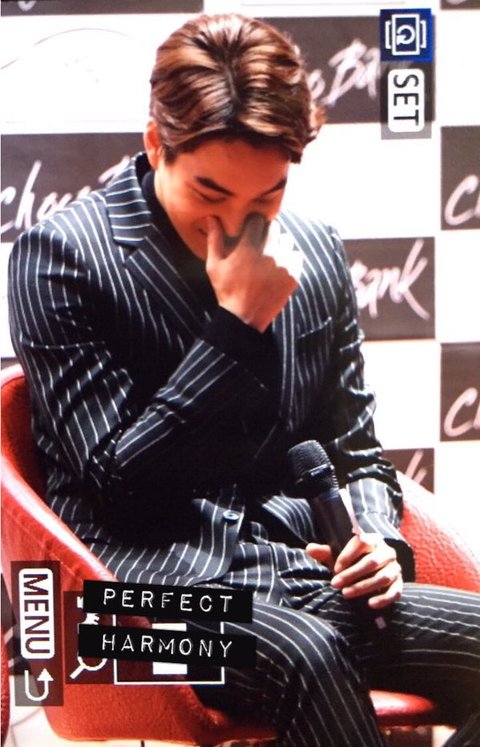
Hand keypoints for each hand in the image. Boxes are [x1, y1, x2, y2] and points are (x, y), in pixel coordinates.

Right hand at [205, 213, 297, 332]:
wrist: (244, 318)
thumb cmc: (226, 291)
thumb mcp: (214, 266)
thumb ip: (215, 240)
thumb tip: (212, 218)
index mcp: (248, 249)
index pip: (258, 220)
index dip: (254, 222)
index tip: (251, 228)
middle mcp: (269, 254)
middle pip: (275, 228)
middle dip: (268, 232)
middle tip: (261, 242)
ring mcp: (283, 265)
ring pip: (287, 240)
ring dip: (280, 244)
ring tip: (272, 254)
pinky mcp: (293, 276)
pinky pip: (297, 256)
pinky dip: (290, 258)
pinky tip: (280, 266)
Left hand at [308, 533, 402, 609]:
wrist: (369, 573)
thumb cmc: (350, 562)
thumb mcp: (337, 556)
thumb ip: (324, 552)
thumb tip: (310, 548)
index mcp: (372, 539)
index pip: (362, 542)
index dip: (347, 555)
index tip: (334, 568)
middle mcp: (387, 551)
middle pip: (372, 562)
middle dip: (352, 574)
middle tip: (335, 584)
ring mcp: (395, 567)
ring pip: (382, 577)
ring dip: (363, 587)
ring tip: (345, 594)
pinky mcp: (399, 583)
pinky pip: (395, 591)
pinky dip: (383, 598)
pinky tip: (370, 604)